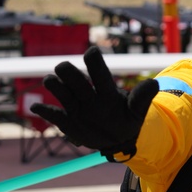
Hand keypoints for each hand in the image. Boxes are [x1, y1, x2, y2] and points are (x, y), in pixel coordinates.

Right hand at [30, 46, 158, 158]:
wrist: (118, 139)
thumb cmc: (128, 119)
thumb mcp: (137, 111)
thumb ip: (142, 98)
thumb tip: (154, 83)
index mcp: (107, 91)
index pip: (101, 75)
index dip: (95, 64)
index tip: (92, 52)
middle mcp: (88, 95)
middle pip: (76, 80)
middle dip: (70, 73)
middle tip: (63, 68)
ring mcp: (76, 107)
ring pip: (62, 92)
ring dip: (55, 86)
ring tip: (51, 81)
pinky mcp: (67, 121)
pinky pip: (53, 114)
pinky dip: (45, 110)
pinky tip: (38, 107)